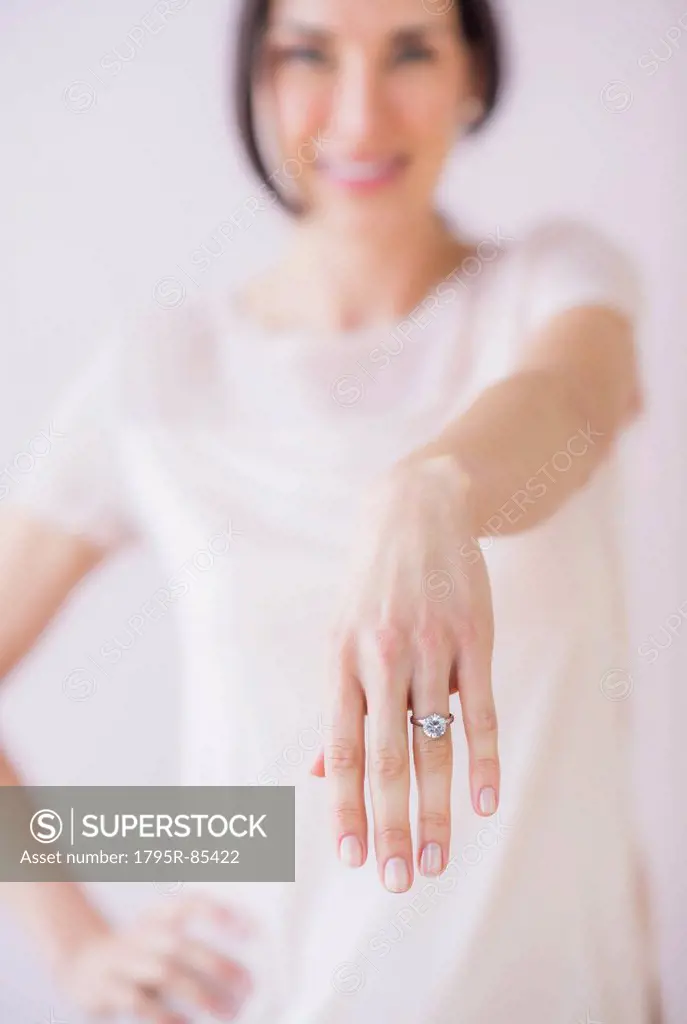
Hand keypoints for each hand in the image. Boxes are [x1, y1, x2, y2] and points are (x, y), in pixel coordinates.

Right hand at [55, 892, 253, 1021]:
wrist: (82, 962)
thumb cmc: (139, 951)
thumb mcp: (160, 936)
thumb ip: (192, 945)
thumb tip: (239, 971)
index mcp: (157, 916)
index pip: (189, 905)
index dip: (218, 913)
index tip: (249, 930)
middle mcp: (141, 934)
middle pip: (181, 944)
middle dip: (217, 964)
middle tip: (247, 985)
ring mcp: (123, 961)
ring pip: (164, 972)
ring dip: (200, 993)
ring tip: (228, 1010)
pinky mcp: (107, 989)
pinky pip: (138, 1002)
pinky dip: (164, 1015)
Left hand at [315, 454, 498, 892]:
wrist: (417, 511)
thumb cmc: (372, 586)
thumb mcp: (340, 635)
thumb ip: (336, 706)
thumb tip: (317, 772)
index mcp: (340, 661)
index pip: (340, 747)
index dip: (344, 806)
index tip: (350, 857)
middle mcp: (380, 658)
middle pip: (385, 757)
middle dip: (390, 824)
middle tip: (398, 880)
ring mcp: (429, 648)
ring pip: (433, 742)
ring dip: (437, 808)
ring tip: (437, 859)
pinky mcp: (472, 638)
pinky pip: (479, 709)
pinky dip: (483, 759)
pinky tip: (486, 803)